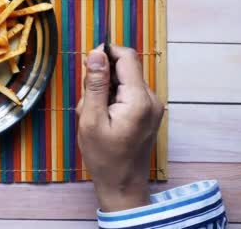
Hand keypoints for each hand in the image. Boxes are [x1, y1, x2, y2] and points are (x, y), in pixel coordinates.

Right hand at [76, 45, 163, 211]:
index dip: (105, 53)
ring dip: (105, 91)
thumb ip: (95, 85)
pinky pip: (129, 93)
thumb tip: (96, 53)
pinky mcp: (149, 112)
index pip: (126, 58)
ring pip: (124, 81)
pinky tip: (103, 118)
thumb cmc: (104, 158)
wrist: (123, 186)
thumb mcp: (91, 119)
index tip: (87, 66)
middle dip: (102, 79)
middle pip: (124, 69)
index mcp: (139, 99)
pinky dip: (113, 99)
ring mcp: (153, 106)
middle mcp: (152, 99)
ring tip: (94, 115)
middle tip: (87, 103)